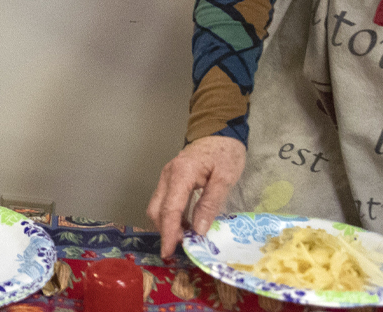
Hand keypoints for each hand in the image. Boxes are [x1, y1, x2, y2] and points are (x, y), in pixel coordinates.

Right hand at [146, 136, 245, 258]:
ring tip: (186, 239)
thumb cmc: (226, 152)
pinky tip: (186, 225)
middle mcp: (168, 175)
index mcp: (181, 174)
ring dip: (168, 225)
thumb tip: (198, 230)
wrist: (220, 130)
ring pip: (157, 206)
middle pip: (157, 210)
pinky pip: (165, 201)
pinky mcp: (170, 179)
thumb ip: (210, 203)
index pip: (170, 209)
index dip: (169, 233)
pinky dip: (171, 216)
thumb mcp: (225, 178)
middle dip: (165, 231)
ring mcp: (167, 176)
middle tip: (181, 248)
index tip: (168, 252)